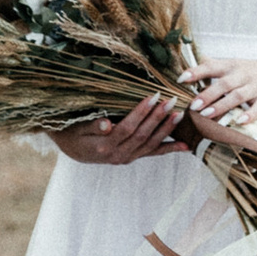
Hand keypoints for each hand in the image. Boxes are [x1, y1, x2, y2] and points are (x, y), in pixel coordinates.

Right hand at [56, 93, 193, 164]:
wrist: (71, 148)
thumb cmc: (73, 132)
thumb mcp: (77, 127)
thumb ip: (93, 126)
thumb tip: (107, 124)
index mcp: (104, 147)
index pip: (127, 128)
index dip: (141, 113)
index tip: (153, 97)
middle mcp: (118, 156)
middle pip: (143, 136)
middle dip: (158, 118)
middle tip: (171, 101)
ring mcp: (126, 158)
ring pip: (151, 144)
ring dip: (166, 130)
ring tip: (179, 115)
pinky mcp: (132, 157)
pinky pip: (153, 153)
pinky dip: (169, 149)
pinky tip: (185, 146)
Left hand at [187, 46, 256, 139]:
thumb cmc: (253, 71)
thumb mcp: (234, 64)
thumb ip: (213, 65)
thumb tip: (189, 63)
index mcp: (232, 66)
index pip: (212, 66)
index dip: (196, 72)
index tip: (181, 79)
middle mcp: (243, 75)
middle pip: (224, 84)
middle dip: (208, 94)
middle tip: (193, 105)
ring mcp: (256, 88)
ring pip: (238, 96)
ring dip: (222, 105)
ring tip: (206, 115)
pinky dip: (249, 115)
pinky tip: (239, 122)